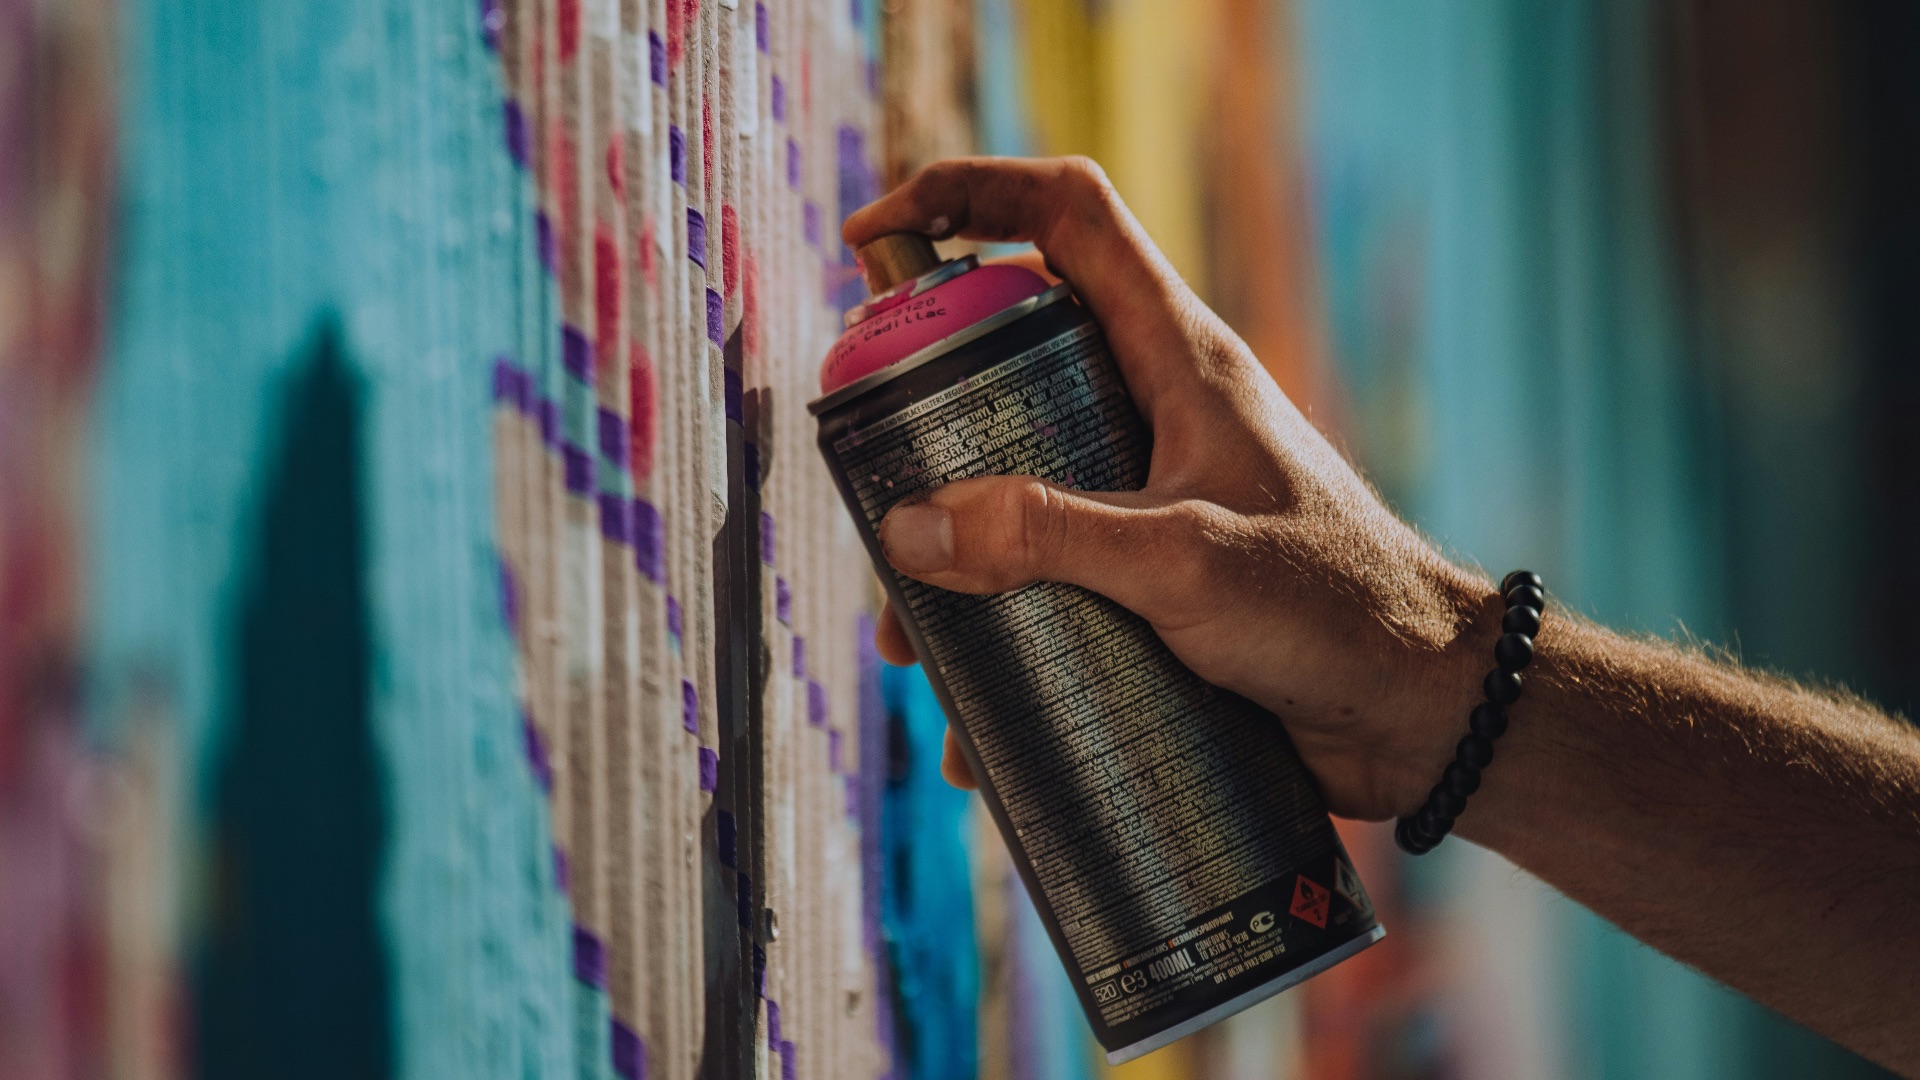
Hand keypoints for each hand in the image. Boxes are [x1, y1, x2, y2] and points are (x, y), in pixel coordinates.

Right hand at [844, 156, 1499, 821]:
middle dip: (923, 413)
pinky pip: (1049, 582)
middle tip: (868, 476)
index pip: (1067, 218)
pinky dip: (1000, 634)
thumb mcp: (1183, 563)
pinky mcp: (1151, 580)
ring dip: (952, 554)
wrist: (1422, 714)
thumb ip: (1047, 536)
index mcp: (1177, 358)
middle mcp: (1156, 411)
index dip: (969, 196)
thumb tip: (911, 528)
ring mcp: (1151, 496)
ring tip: (910, 644)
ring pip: (1016, 484)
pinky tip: (973, 718)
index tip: (876, 237)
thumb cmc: (1338, 610)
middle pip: (1011, 357)